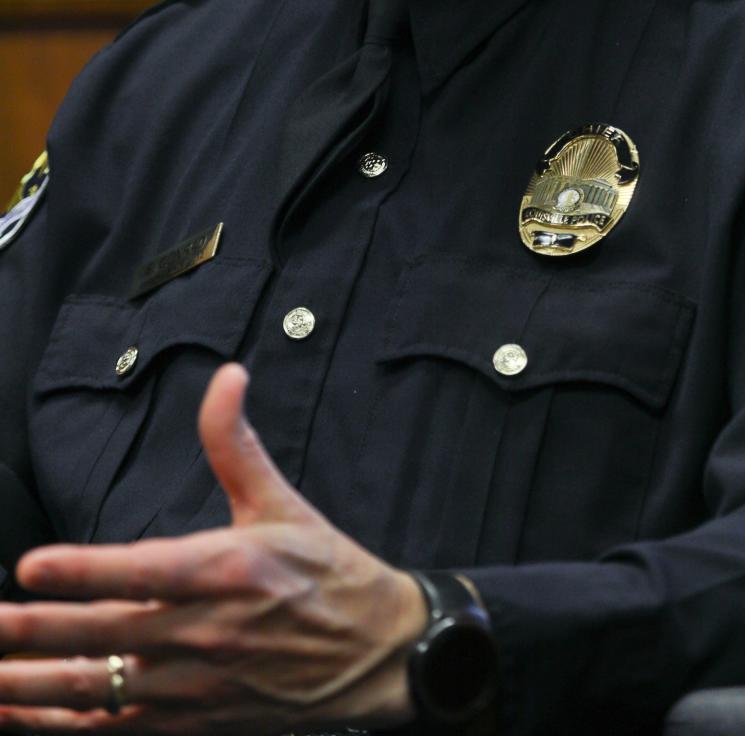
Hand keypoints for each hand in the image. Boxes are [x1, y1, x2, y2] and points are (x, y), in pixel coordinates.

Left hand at [0, 363, 425, 731]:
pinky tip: (30, 717)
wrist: (379, 656)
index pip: (139, 571)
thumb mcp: (282, 501)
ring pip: (102, 692)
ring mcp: (198, 685)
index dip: (81, 572)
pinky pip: (122, 731)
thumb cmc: (327, 573)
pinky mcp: (198, 721)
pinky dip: (70, 728)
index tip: (30, 567)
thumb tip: (226, 375)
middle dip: (34, 635)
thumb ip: (235, 442)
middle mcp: (206, 631)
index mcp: (226, 568)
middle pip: (104, 637)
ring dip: (37, 690)